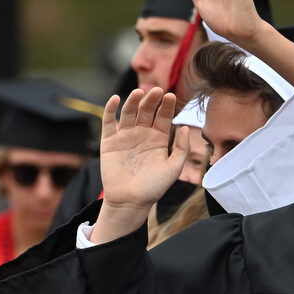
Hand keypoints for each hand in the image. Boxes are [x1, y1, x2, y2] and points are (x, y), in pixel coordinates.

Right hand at [92, 88, 188, 242]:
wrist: (131, 202)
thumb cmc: (154, 187)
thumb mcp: (174, 168)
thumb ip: (181, 148)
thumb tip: (185, 127)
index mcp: (158, 139)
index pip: (163, 116)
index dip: (167, 106)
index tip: (171, 96)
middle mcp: (142, 134)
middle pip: (147, 110)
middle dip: (152, 100)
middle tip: (156, 91)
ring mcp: (125, 136)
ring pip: (129, 112)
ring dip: (133, 101)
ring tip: (139, 93)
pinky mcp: (109, 141)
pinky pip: (109, 122)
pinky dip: (110, 110)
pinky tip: (115, 99)